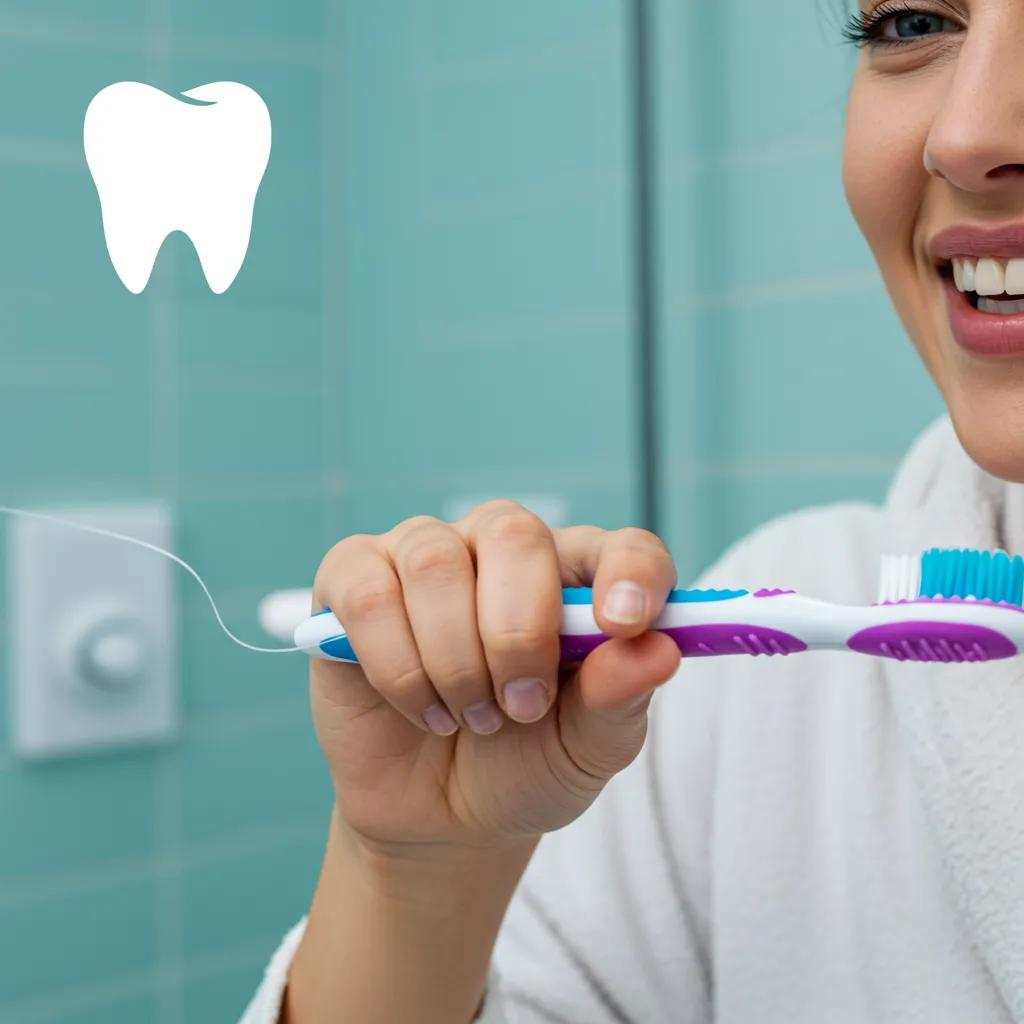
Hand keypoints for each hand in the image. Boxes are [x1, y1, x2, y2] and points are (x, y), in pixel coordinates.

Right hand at [309, 499, 680, 860]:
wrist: (439, 815)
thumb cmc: (525, 766)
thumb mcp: (584, 751)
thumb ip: (619, 700)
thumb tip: (659, 650)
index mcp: (577, 579)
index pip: (620, 545)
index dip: (627, 573)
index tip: (625, 624)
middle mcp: (502, 549)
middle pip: (513, 534)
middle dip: (518, 632)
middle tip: (522, 708)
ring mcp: (425, 556)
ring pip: (435, 564)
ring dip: (456, 660)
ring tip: (470, 718)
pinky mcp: (355, 582)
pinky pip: (369, 594)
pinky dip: (398, 666)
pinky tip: (419, 706)